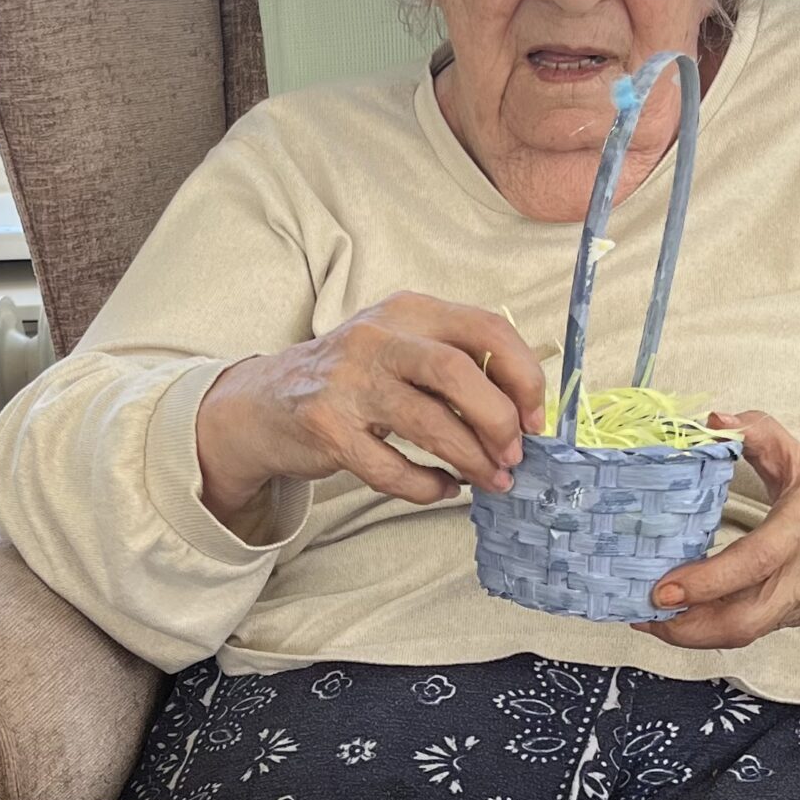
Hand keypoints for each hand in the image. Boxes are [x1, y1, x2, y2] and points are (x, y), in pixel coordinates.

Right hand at [196, 292, 544, 526]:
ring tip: (492, 481)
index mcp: (409, 310)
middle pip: (458, 371)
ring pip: (428, 423)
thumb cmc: (351, 379)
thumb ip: (455, 363)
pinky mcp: (327, 428)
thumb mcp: (400, 346)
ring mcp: (348, 383)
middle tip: (513, 455)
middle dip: (498, 420)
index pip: (486, 329)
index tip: (535, 417)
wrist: (264, 402)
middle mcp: (378, 338)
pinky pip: (391, 468)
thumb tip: (523, 411)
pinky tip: (443, 489)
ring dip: (472, 460)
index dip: (522, 376)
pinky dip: (427, 486)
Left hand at [635, 411, 799, 650]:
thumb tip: (715, 420)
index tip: (661, 588)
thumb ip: (761, 436)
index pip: (749, 567)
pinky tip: (694, 615)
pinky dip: (722, 626)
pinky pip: (760, 627)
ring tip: (656, 618)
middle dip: (686, 629)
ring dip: (698, 632)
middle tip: (643, 614)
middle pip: (742, 623)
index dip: (703, 584)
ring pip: (748, 631)